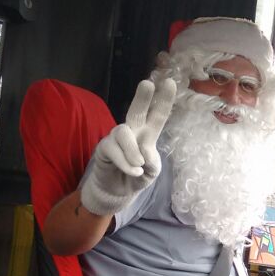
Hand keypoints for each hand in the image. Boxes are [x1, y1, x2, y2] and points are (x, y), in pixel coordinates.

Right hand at [80, 78, 175, 216]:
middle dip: (142, 98)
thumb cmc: (137, 178)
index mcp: (148, 133)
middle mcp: (132, 131)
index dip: (164, 100)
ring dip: (132, 151)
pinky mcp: (104, 147)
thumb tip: (143, 151)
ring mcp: (117, 138)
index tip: (170, 82)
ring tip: (139, 166)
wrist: (118, 193)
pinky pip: (114, 150)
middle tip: (147, 84)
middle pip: (137, 111)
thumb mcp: (152, 172)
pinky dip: (125, 162)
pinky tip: (133, 171)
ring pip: (123, 133)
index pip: (157, 115)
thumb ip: (152, 161)